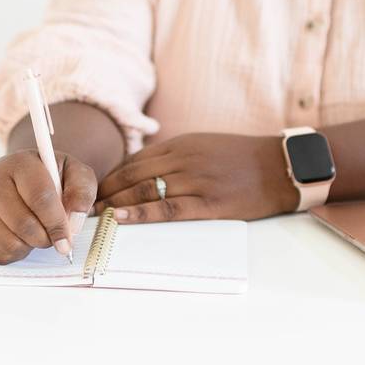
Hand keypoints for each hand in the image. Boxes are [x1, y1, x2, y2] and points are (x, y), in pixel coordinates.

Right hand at [0, 151, 96, 263]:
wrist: (26, 179)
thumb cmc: (54, 179)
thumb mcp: (76, 176)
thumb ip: (82, 192)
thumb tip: (74, 219)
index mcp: (21, 162)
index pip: (40, 197)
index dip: (57, 223)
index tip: (67, 241)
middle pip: (23, 223)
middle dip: (45, 237)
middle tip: (53, 235)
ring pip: (8, 241)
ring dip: (29, 246)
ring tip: (36, 232)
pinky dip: (13, 253)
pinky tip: (19, 237)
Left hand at [94, 133, 298, 223]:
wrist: (280, 167)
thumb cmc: (243, 159)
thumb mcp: (205, 145)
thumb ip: (176, 156)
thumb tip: (143, 171)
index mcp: (181, 144)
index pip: (134, 160)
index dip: (111, 177)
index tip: (95, 190)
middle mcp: (184, 159)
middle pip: (133, 176)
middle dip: (105, 192)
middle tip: (85, 207)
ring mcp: (196, 180)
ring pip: (144, 191)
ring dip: (115, 204)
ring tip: (96, 217)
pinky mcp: (210, 203)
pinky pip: (168, 209)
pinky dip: (140, 214)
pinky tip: (120, 219)